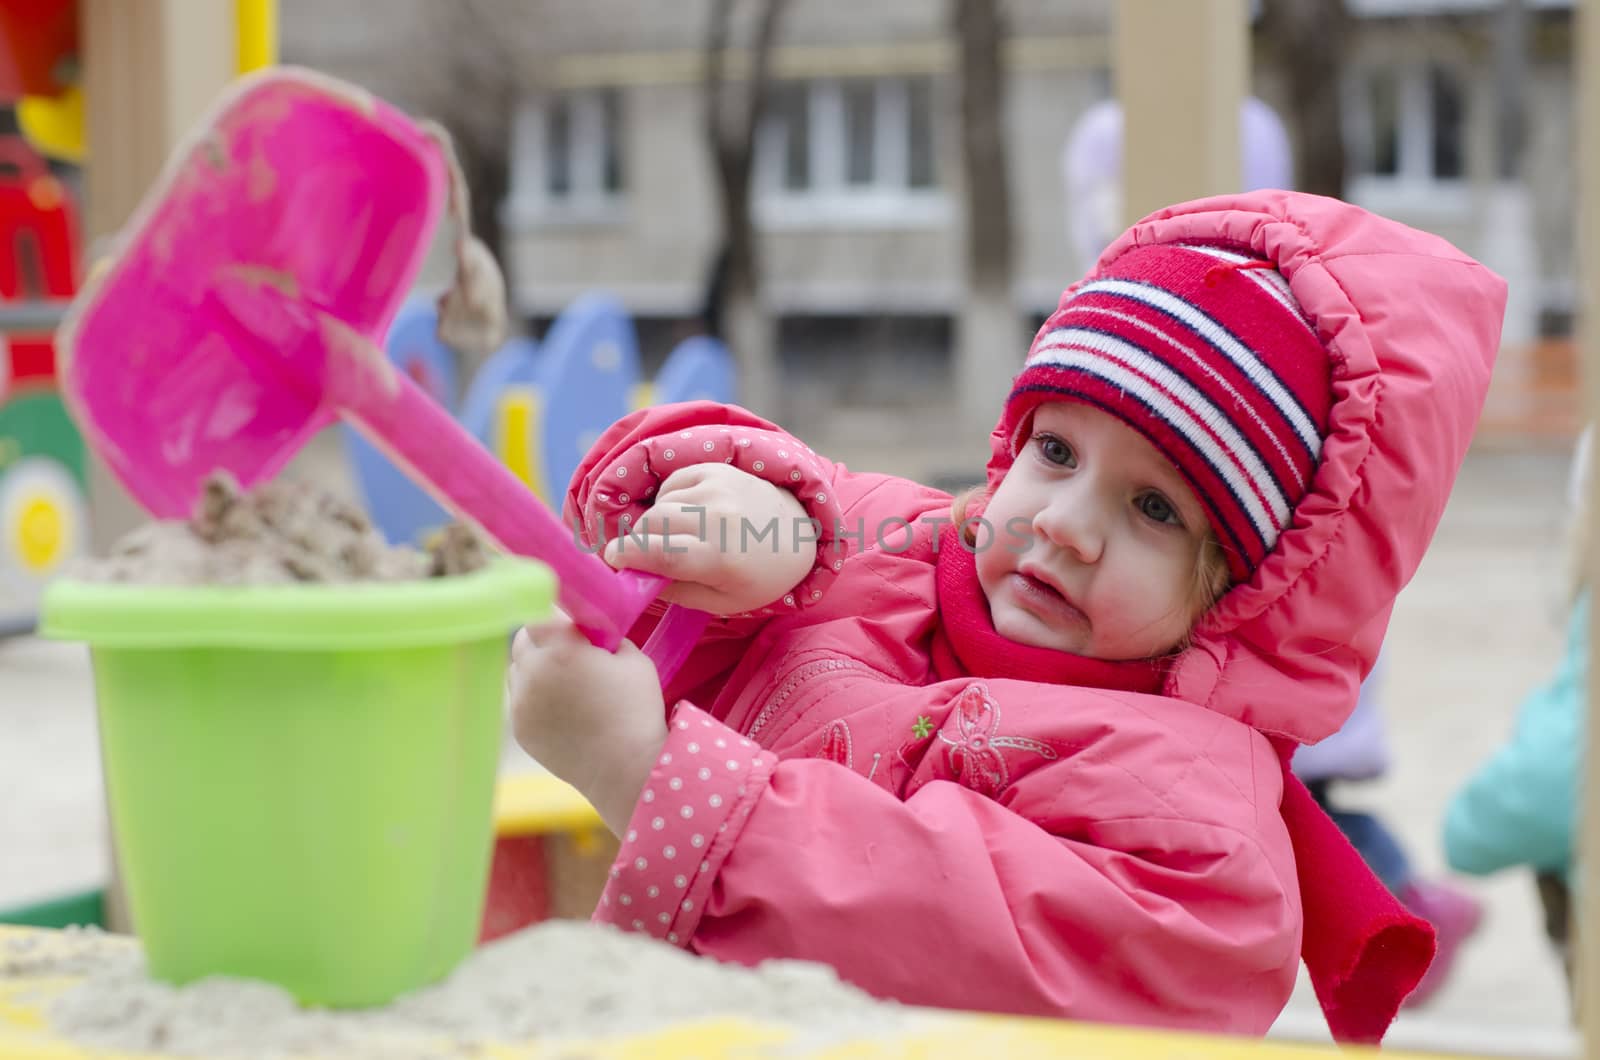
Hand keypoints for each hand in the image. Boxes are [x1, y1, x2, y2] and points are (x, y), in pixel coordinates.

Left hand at [507, 620, 666, 834]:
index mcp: (561, 648)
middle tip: (567, 653)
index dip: (555, 619)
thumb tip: (589, 632)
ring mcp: (521, 702)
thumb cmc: (636, 710)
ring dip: (534, 669)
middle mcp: (533, 671)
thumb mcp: (633, 659)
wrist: (626, 769)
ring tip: (565, 686)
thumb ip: (605, 636)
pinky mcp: (519, 728)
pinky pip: (519, 700)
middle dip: (542, 641)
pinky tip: (561, 711)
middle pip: (522, 640)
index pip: (540, 614)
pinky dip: (534, 699)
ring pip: (516, 671)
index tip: (571, 628)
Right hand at [603, 463, 816, 613]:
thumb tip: (634, 575)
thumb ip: (675, 590)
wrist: (796, 534)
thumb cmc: (756, 577)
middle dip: (640, 541)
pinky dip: (670, 502)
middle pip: (653, 525)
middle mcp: (720, 518)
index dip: (629, 555)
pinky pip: (671, 485)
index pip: (663, 554)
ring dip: (657, 523)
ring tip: (679, 537)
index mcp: (723, 559)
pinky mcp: (716, 469)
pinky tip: (689, 515)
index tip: (611, 559)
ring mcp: (718, 489)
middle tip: (644, 555)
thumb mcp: (720, 601)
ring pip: (659, 505)